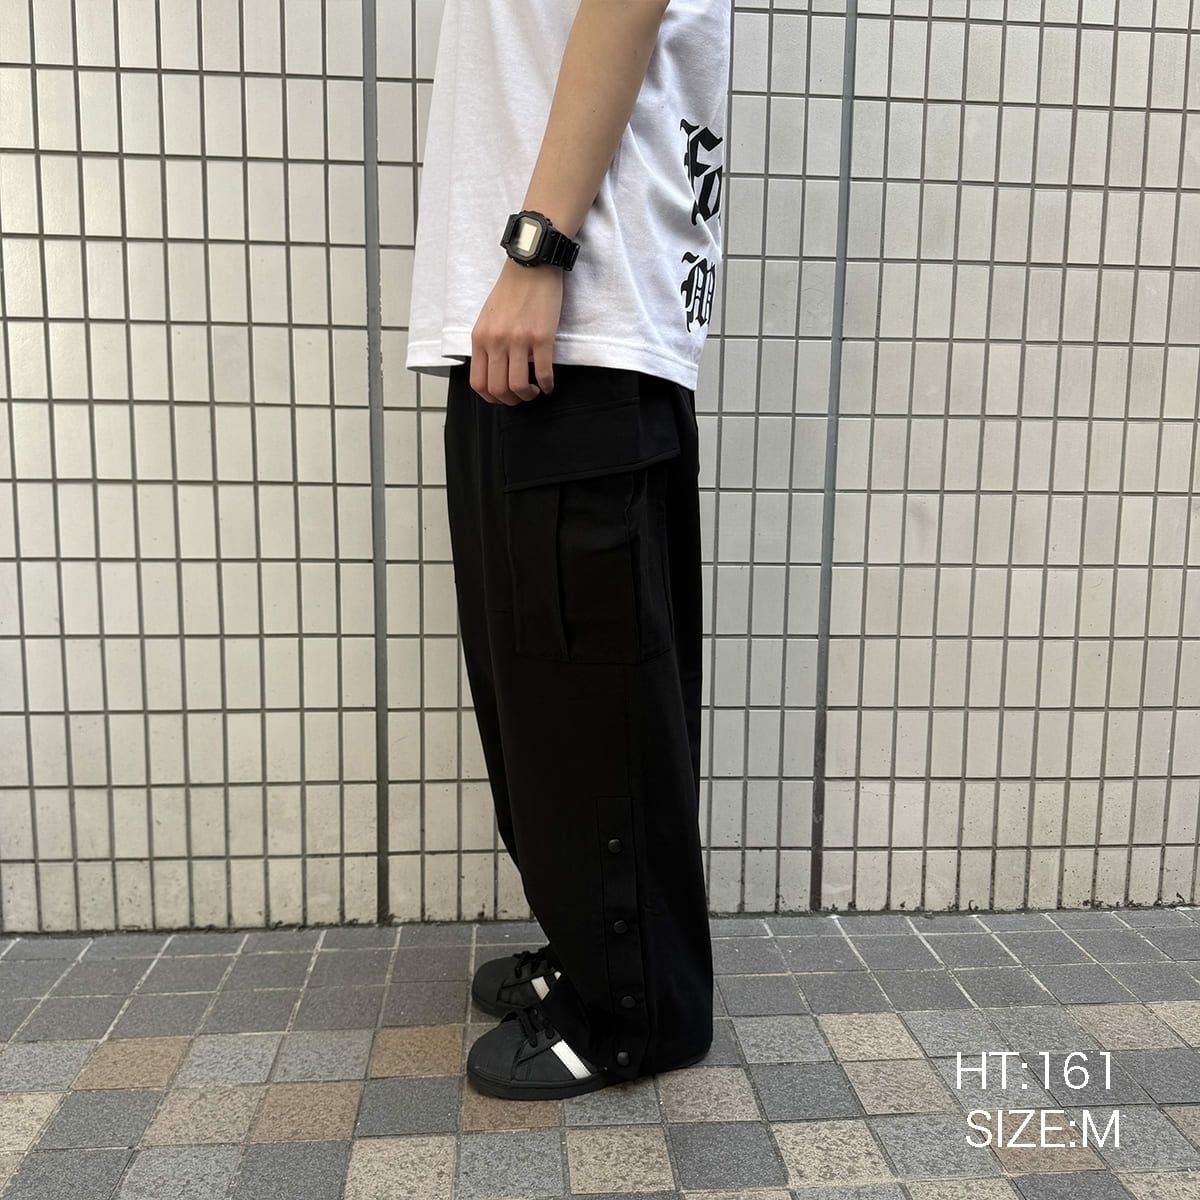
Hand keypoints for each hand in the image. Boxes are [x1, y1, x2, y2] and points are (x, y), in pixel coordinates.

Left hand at [470, 257, 561, 405]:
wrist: (531, 265)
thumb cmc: (511, 290)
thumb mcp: (487, 318)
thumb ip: (487, 344)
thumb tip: (493, 370)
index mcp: (480, 338)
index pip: (478, 383)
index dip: (491, 398)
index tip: (502, 397)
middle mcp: (496, 341)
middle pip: (498, 389)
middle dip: (510, 401)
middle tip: (520, 397)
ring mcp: (519, 340)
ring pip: (518, 386)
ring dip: (527, 396)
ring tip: (534, 391)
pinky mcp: (541, 337)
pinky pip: (543, 372)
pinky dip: (547, 385)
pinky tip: (548, 385)